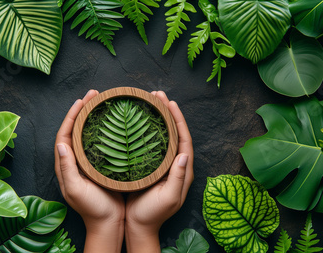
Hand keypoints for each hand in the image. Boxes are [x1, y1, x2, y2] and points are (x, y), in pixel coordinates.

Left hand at [55, 90, 124, 252]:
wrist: (108, 224)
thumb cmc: (92, 209)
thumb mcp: (76, 190)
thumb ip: (68, 168)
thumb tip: (61, 145)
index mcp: (65, 165)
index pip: (64, 134)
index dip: (71, 116)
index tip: (81, 101)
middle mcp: (74, 161)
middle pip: (75, 130)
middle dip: (82, 111)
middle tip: (94, 95)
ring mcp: (87, 163)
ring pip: (87, 135)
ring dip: (92, 118)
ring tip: (101, 103)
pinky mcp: (100, 166)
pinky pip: (98, 143)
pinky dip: (103, 130)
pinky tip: (112, 124)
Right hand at [125, 91, 193, 252]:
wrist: (138, 227)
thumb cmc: (153, 214)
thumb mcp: (168, 198)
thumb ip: (177, 177)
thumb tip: (183, 154)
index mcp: (183, 171)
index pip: (184, 139)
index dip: (178, 120)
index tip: (170, 103)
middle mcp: (175, 165)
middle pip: (175, 133)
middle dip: (168, 113)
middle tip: (158, 96)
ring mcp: (163, 166)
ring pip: (164, 137)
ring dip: (159, 119)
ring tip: (151, 103)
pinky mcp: (151, 167)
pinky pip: (153, 144)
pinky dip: (148, 130)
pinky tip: (140, 123)